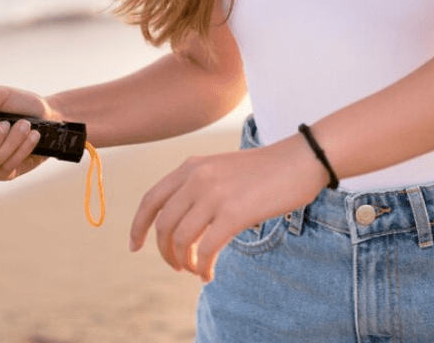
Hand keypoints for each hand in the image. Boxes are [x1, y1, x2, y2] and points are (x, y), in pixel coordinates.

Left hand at [129, 135, 326, 280]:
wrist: (299, 159)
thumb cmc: (263, 170)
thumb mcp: (220, 170)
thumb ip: (198, 188)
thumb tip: (181, 225)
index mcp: (190, 166)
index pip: (151, 199)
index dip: (138, 226)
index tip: (134, 246)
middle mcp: (196, 178)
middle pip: (163, 224)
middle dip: (164, 251)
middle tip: (176, 266)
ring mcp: (214, 194)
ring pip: (181, 239)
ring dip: (184, 262)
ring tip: (195, 270)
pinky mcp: (234, 212)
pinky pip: (206, 249)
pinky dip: (203, 267)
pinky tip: (208, 274)